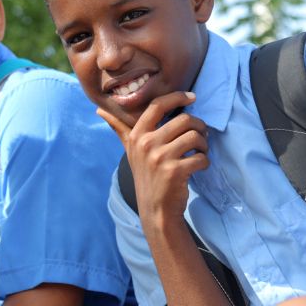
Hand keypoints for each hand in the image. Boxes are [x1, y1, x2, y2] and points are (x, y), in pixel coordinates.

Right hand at [97, 92, 208, 224]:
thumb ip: (119, 129)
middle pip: (184, 120)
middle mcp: (146, 144)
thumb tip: (100, 112)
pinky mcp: (175, 171)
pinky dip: (205, 161)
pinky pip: (201, 157)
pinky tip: (199, 166)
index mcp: (136, 135)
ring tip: (200, 151)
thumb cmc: (145, 175)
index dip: (177, 97)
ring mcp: (160, 158)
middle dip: (199, 126)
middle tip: (201, 135)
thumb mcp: (129, 150)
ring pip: (195, 137)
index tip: (192, 98)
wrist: (155, 209)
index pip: (158, 106)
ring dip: (204, 144)